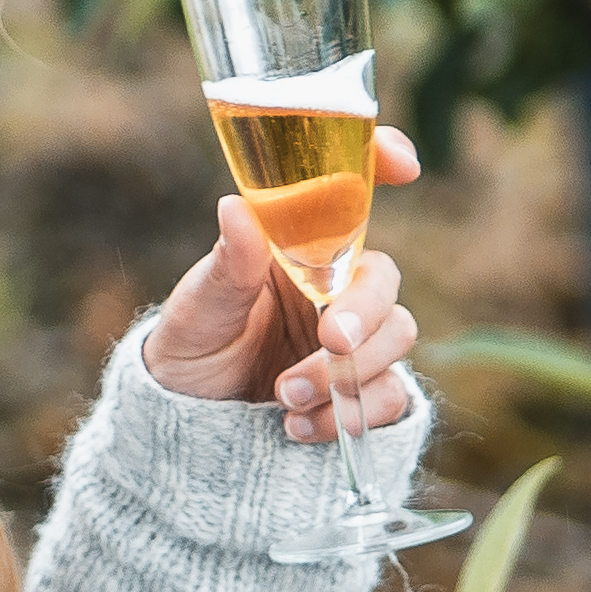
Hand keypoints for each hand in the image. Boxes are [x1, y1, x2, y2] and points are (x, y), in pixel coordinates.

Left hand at [135, 131, 426, 440]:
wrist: (185, 425)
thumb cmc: (191, 348)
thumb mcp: (198, 309)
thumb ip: (228, 266)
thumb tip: (234, 207)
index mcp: (300, 247)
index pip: (351, 192)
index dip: (383, 163)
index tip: (404, 165)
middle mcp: (335, 286)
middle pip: (384, 281)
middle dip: (365, 312)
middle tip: (330, 340)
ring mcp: (356, 339)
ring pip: (399, 336)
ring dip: (349, 372)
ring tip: (286, 396)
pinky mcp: (364, 391)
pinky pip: (391, 397)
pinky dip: (351, 415)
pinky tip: (299, 428)